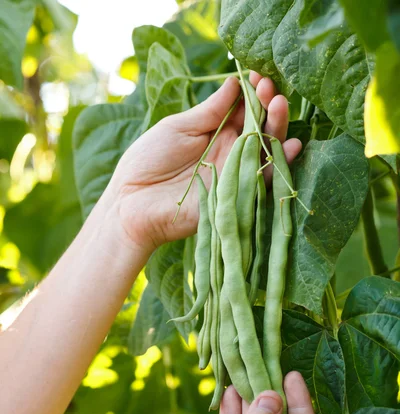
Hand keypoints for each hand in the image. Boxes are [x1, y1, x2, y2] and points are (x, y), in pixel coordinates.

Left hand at [108, 74, 301, 255]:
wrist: (131, 202)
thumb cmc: (148, 161)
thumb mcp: (177, 127)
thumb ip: (209, 111)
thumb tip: (234, 83)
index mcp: (215, 132)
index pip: (243, 108)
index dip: (252, 91)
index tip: (257, 73)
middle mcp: (230, 151)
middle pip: (259, 126)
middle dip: (267, 104)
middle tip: (270, 86)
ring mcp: (235, 173)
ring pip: (266, 149)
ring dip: (276, 126)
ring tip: (279, 104)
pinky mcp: (237, 196)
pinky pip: (264, 181)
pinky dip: (280, 164)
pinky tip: (292, 145)